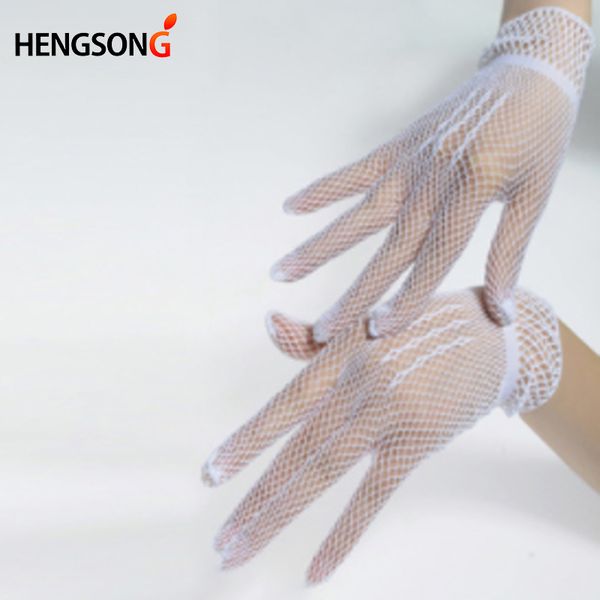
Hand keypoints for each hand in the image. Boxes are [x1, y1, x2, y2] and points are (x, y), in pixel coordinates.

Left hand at [203, 288, 561, 582]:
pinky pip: (374, 494)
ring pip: (323, 473)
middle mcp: (359, 384)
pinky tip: (315, 570)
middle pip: (296, 451)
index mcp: (341, 352)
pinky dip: (344, 534)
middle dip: (255, 499)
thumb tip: (268, 323)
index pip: (284, 406)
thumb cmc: (420, 327)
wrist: (494, 336)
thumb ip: (315, 337)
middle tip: (221, 542)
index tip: (209, 476)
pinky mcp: (419, 441)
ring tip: (241, 552)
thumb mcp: (368, 320)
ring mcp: (389, 414)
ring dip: (279, 517)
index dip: (246, 442)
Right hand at [267, 7, 592, 359]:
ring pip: (357, 215)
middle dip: (354, 295)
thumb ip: (510, 253)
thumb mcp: (535, 196)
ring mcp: (407, 165)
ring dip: (318, 247)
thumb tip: (501, 311)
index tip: (376, 332)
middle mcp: (430, 184)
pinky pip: (352, 172)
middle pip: (387, 251)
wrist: (525, 75)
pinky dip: (321, 189)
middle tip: (322, 330)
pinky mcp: (396, 148)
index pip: (433, 261)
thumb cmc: (536, 139)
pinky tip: (288, 207)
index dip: (406, 300)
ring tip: (282, 273)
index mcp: (469, 196)